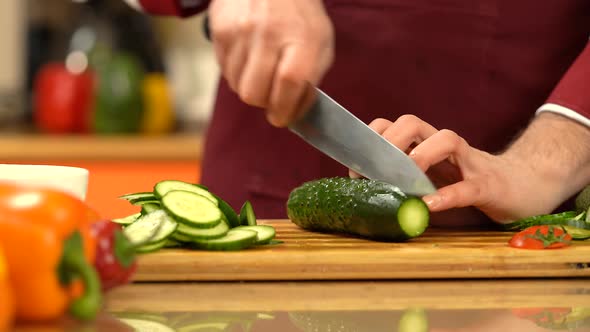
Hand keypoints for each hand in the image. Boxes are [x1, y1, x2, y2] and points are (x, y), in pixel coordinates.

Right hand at [208, 0, 334, 126]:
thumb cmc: (300, 18)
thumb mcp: (320, 45)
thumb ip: (310, 81)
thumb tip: (293, 114)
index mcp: (302, 39)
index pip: (290, 84)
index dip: (285, 109)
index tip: (283, 117)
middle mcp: (269, 34)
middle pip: (254, 94)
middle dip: (263, 103)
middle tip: (271, 94)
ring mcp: (241, 32)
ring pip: (236, 86)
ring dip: (250, 86)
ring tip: (261, 68)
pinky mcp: (220, 31)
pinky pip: (224, 70)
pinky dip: (237, 72)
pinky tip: (248, 56)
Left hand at [350, 115, 576, 222]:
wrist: (524, 186)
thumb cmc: (469, 182)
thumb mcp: (433, 180)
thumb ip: (406, 181)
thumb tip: (365, 194)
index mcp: (427, 144)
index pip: (393, 126)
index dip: (371, 140)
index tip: (355, 168)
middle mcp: (445, 146)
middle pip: (413, 122)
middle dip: (389, 140)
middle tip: (376, 168)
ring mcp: (469, 161)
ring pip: (445, 139)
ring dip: (419, 155)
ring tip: (404, 178)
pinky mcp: (488, 184)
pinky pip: (466, 186)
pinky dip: (447, 195)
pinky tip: (429, 205)